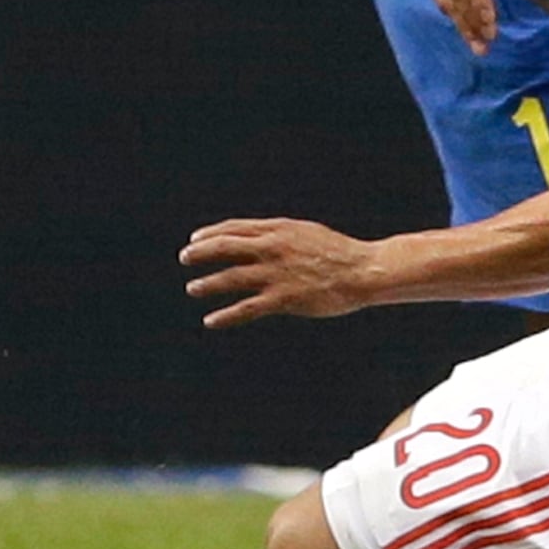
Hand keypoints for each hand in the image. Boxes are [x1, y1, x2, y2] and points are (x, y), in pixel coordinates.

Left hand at [182, 218, 380, 327]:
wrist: (363, 271)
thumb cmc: (338, 253)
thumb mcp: (306, 233)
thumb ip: (280, 235)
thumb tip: (258, 238)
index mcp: (278, 229)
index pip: (235, 228)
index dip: (210, 233)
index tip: (194, 240)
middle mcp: (273, 248)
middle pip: (225, 247)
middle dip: (200, 253)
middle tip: (185, 259)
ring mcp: (276, 273)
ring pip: (231, 277)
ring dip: (207, 284)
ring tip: (192, 289)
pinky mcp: (283, 298)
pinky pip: (247, 308)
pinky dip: (226, 315)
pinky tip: (211, 321)